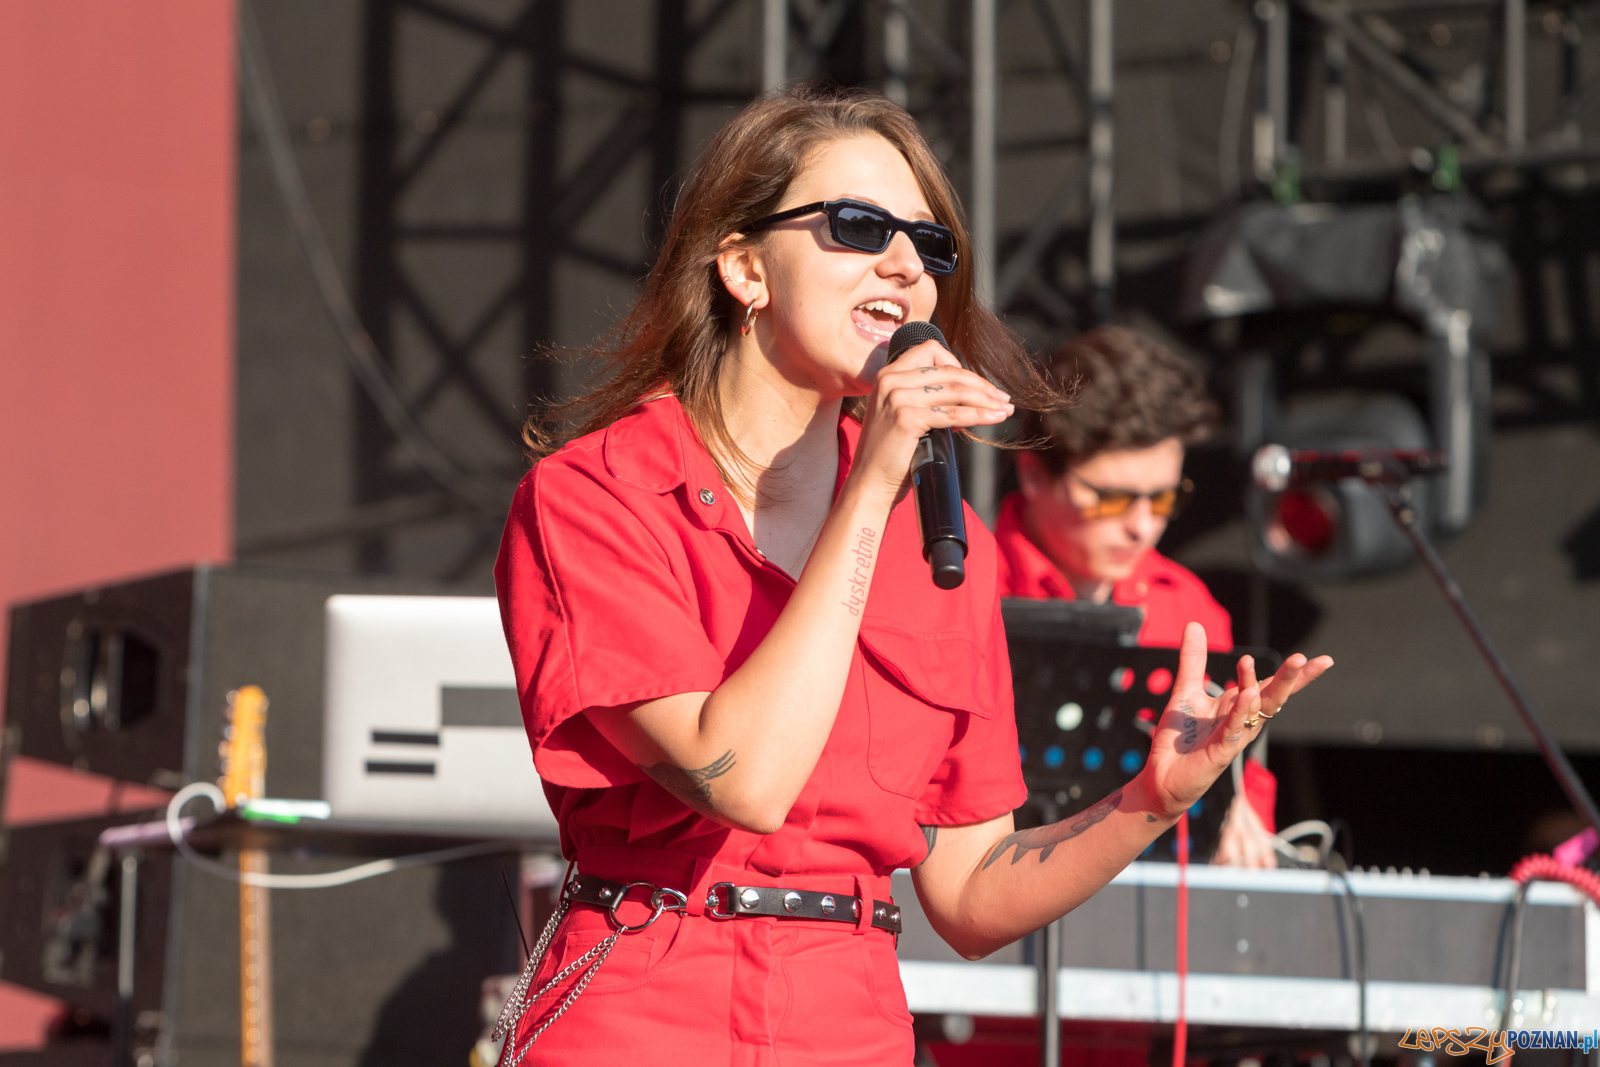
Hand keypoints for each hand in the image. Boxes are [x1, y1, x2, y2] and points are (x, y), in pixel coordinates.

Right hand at [848, 339, 1012, 501]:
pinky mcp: (907, 418)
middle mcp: (890, 380)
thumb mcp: (903, 415)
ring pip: (955, 390)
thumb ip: (926, 399)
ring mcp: (897, 397)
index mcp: (888, 375)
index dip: (959, 366)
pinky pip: (953, 413)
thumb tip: (967, 397)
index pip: (932, 352)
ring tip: (1004, 410)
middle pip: (949, 371)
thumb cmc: (890, 455)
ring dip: (986, 400)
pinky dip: (978, 415)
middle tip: (1002, 399)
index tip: (977, 386)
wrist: (870, 483)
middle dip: (982, 385)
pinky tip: (992, 419)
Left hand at [1138, 623, 1332, 819]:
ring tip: (1293, 663)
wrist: (1161, 776)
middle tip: (1308, 659)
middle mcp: (1243, 720)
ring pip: (1261, 709)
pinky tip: (1249, 692)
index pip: (1271, 685)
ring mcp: (1234, 736)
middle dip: (1293, 677)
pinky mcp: (1220, 751)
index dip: (1295, 673)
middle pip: (1274, 695)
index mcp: (1239, 705)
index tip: (1317, 658)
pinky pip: (1234, 727)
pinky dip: (1242, 710)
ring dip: (1275, 686)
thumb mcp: (1185, 690)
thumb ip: (1194, 659)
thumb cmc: (1179, 739)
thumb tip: (1194, 624)